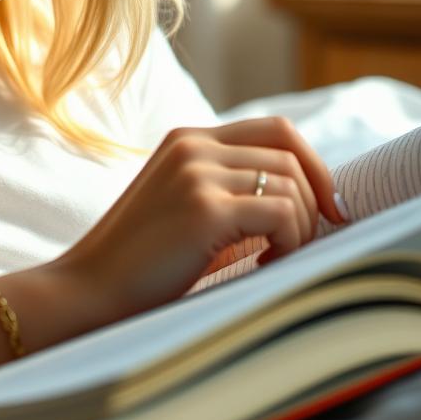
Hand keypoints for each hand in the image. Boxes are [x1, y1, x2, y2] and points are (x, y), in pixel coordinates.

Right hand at [53, 117, 346, 323]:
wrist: (90, 289)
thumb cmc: (142, 262)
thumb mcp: (187, 207)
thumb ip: (230, 188)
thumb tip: (311, 198)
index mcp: (188, 140)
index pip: (276, 129)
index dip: (314, 165)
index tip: (330, 208)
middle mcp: (193, 146)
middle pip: (290, 154)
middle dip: (315, 201)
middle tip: (301, 244)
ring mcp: (197, 173)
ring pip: (291, 185)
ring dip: (300, 228)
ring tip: (273, 258)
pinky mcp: (205, 207)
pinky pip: (282, 213)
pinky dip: (289, 243)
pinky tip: (264, 265)